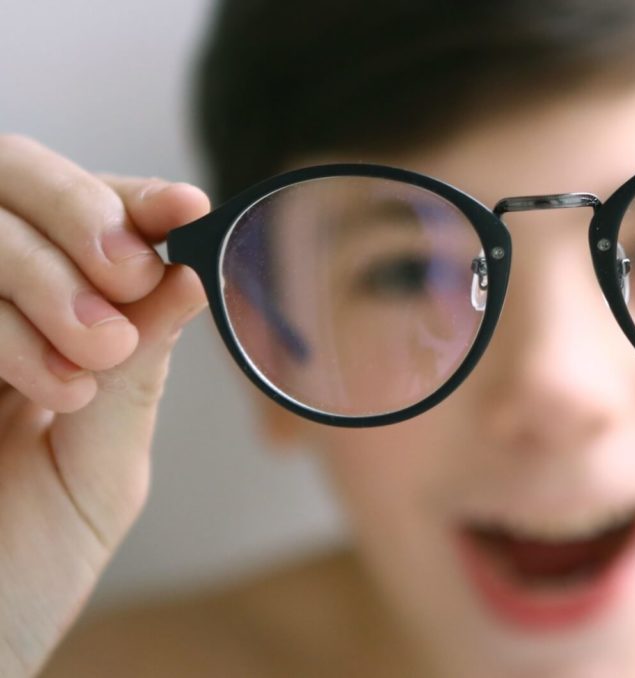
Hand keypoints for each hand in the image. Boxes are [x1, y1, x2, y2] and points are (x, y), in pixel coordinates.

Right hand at [0, 135, 207, 676]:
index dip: (130, 201)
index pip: (87, 217)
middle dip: (79, 215)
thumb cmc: (20, 571)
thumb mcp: (102, 468)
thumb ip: (138, 371)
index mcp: (46, 324)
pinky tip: (43, 391)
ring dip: (39, 279)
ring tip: (85, 363)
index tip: (185, 209)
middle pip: (13, 178)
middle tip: (128, 279)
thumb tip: (192, 275)